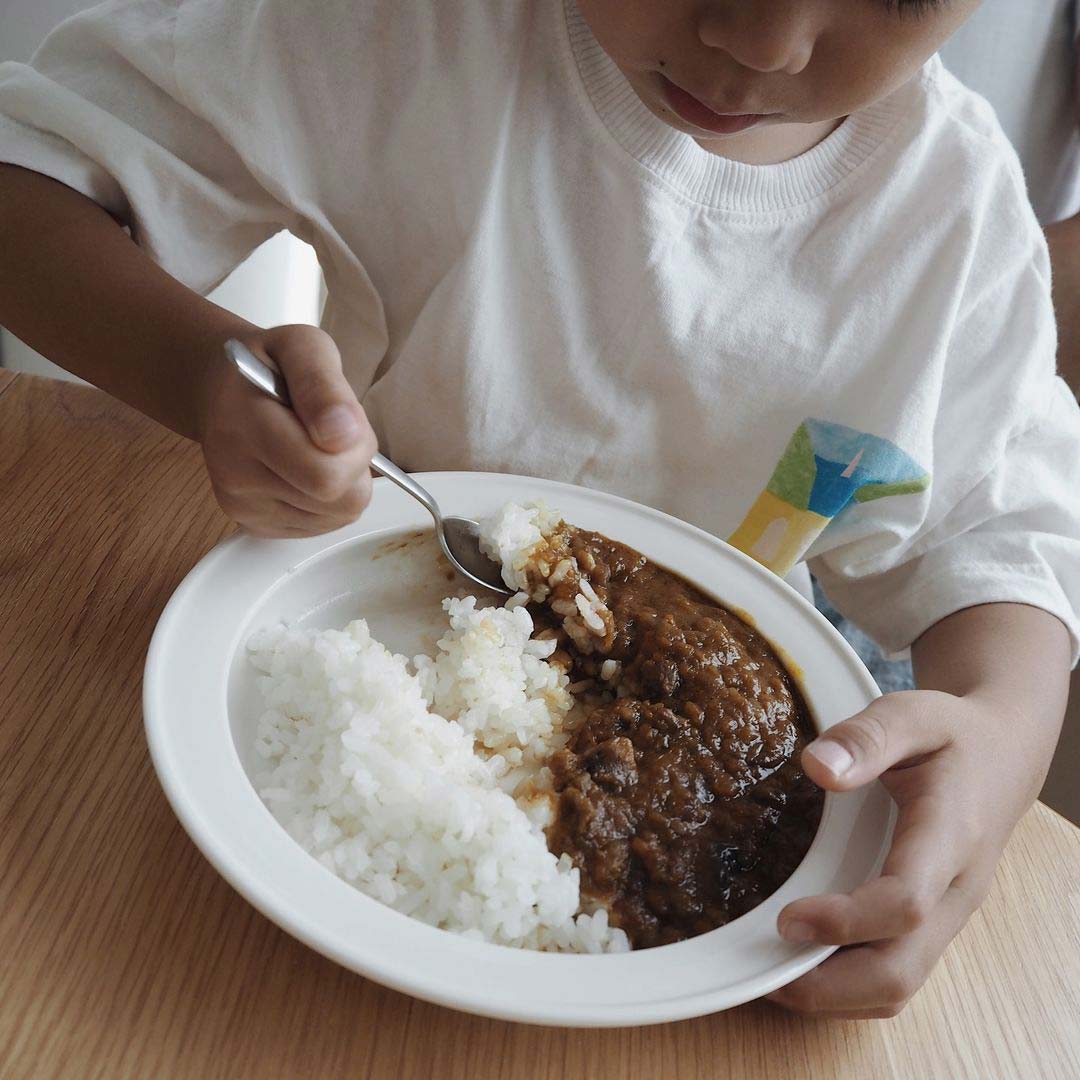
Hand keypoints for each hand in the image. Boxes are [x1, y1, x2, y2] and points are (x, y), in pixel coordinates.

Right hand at [200, 324, 377, 537]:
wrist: (222, 391)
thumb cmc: (269, 365)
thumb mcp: (304, 346)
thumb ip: (324, 387)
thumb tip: (343, 435)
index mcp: (244, 425)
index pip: (325, 474)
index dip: (356, 448)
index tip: (343, 419)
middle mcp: (235, 474)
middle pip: (340, 502)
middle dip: (355, 467)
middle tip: (336, 435)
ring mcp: (243, 507)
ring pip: (337, 517)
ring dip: (344, 484)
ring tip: (317, 448)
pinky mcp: (254, 525)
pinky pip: (321, 526)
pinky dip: (328, 501)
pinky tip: (306, 470)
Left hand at [766, 688, 1040, 1018]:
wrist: (1001, 757)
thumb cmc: (951, 735)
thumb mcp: (912, 713)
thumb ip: (867, 737)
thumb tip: (817, 767)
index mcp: (949, 836)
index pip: (905, 901)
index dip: (845, 921)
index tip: (786, 919)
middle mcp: (952, 891)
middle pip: (899, 971)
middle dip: (828, 985)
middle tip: (760, 971)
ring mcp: (943, 915)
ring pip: (896, 985)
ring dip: (832, 993)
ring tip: (768, 974)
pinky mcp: (929, 923)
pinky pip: (893, 972)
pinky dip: (845, 983)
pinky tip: (799, 960)